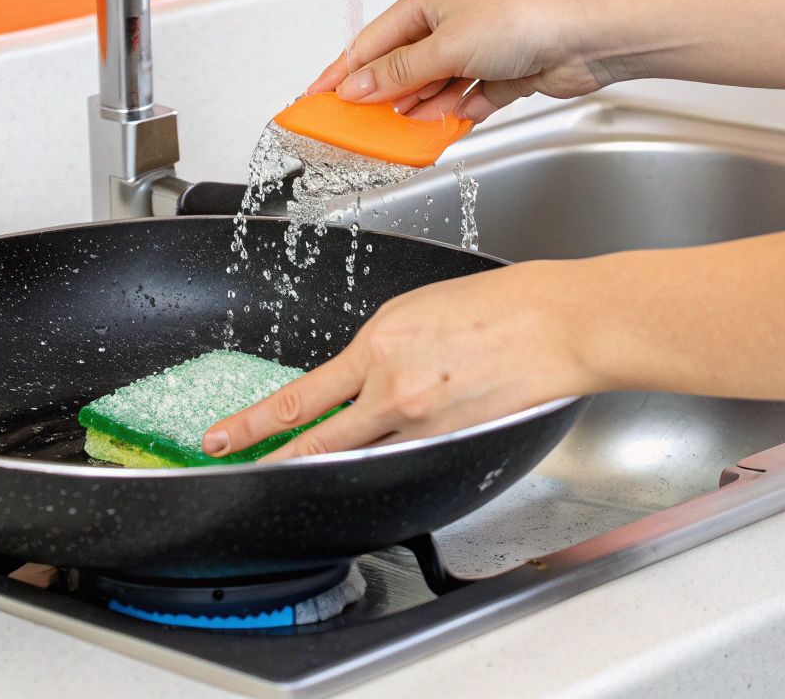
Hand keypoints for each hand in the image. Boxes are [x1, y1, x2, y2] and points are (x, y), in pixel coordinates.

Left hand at [201, 261, 595, 461]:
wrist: (558, 321)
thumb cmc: (504, 305)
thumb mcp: (422, 310)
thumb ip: (385, 347)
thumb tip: (365, 373)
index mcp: (378, 340)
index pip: (301, 394)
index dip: (254, 421)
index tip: (225, 433)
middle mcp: (389, 384)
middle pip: (312, 437)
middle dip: (263, 453)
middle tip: (229, 461)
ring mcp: (419, 420)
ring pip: (354, 459)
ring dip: (319, 470)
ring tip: (289, 478)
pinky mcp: (450, 441)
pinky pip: (403, 465)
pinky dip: (381, 471)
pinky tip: (371, 474)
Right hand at [307, 0, 634, 121]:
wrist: (585, 39)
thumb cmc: (523, 21)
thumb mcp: (446, 48)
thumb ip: (398, 73)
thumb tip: (356, 88)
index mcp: (428, 0)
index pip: (371, 41)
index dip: (342, 72)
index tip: (317, 98)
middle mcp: (448, 22)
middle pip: (400, 66)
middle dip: (381, 96)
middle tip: (355, 126)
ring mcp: (473, 49)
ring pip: (431, 87)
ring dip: (418, 109)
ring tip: (400, 132)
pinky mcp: (498, 75)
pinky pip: (463, 100)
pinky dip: (453, 114)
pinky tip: (442, 127)